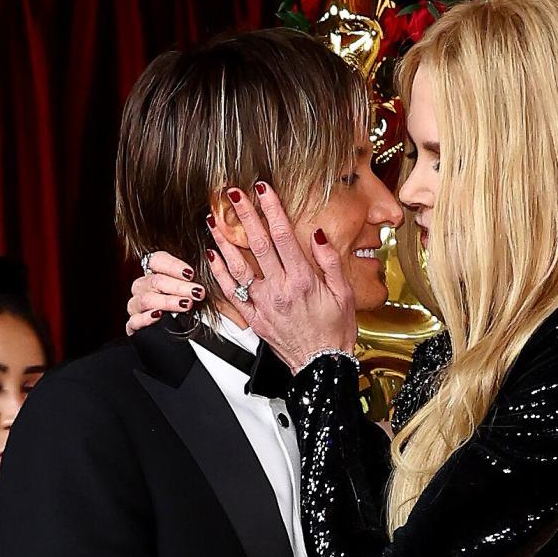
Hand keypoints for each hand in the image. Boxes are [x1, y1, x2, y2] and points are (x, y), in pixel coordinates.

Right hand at [125, 251, 204, 335]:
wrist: (169, 335)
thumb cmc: (184, 304)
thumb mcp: (190, 288)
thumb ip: (193, 276)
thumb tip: (210, 258)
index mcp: (153, 273)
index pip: (157, 260)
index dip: (173, 265)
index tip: (191, 273)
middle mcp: (142, 287)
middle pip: (155, 281)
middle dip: (179, 286)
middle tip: (197, 292)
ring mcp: (136, 305)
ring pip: (147, 299)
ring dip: (168, 301)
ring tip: (186, 304)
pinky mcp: (133, 325)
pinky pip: (135, 320)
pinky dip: (146, 318)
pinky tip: (158, 316)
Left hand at [206, 183, 356, 371]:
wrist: (321, 367)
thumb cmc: (336, 330)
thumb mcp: (345, 294)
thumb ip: (330, 262)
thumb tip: (318, 234)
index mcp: (303, 280)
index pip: (283, 236)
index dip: (271, 209)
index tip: (263, 189)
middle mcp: (280, 290)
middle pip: (258, 245)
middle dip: (244, 215)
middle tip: (233, 193)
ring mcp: (263, 304)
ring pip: (238, 267)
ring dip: (224, 241)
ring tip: (213, 219)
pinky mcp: (254, 319)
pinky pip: (231, 294)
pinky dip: (219, 273)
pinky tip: (212, 255)